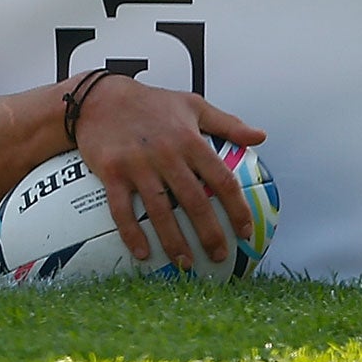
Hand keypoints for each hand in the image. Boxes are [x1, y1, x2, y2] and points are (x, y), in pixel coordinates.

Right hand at [73, 76, 265, 269]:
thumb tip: (261, 136)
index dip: (237, 208)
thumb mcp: (193, 105)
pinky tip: (143, 253)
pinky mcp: (112, 173)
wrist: (100, 98)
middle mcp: (166, 153)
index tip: (245, 231)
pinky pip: (122, 210)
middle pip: (194, 201)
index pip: (222, 179)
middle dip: (210, 233)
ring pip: (160, 211)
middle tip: (219, 257)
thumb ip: (228, 123)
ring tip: (186, 264)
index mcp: (189, 139)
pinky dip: (132, 234)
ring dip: (174, 241)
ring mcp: (138, 165)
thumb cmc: (151, 102)